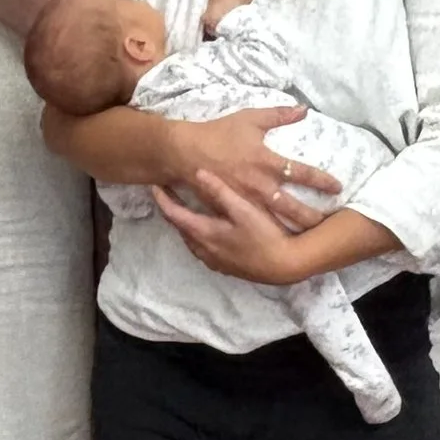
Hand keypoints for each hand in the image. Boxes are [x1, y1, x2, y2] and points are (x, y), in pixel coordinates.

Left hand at [151, 167, 326, 285]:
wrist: (285, 266)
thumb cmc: (265, 235)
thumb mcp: (243, 209)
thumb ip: (220, 191)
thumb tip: (198, 172)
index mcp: (204, 233)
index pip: (174, 215)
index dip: (162, 199)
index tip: (154, 185)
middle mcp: (204, 249)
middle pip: (180, 228)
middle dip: (172, 210)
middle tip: (169, 193)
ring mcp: (214, 261)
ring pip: (190, 239)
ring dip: (185, 223)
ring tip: (184, 208)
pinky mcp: (224, 267)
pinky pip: (201, 248)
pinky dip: (197, 235)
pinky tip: (206, 229)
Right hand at [173, 107, 335, 229]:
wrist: (184, 152)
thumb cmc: (219, 134)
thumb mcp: (249, 119)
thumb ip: (278, 115)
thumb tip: (303, 109)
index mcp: (267, 161)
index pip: (302, 172)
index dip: (322, 180)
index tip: (338, 187)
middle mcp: (259, 184)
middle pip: (292, 206)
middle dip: (312, 217)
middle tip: (329, 225)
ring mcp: (246, 200)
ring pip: (275, 220)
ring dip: (293, 229)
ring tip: (311, 240)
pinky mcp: (231, 210)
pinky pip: (253, 225)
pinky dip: (267, 233)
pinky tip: (278, 242)